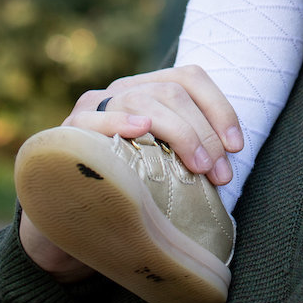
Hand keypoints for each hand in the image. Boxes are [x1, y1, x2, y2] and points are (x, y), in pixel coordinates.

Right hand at [16, 64, 242, 277]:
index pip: (190, 78)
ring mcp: (92, 107)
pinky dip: (119, 121)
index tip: (237, 146)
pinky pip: (93, 118)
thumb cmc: (125, 193)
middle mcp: (122, 91)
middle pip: (172, 91)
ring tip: (199, 167)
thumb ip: (187, 153)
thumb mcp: (162, 167)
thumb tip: (230, 160)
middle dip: (205, 131)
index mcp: (148, 90)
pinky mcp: (66, 132)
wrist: (65, 224)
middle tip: (222, 174)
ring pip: (143, 101)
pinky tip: (140, 130)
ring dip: (180, 132)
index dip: (219, 108)